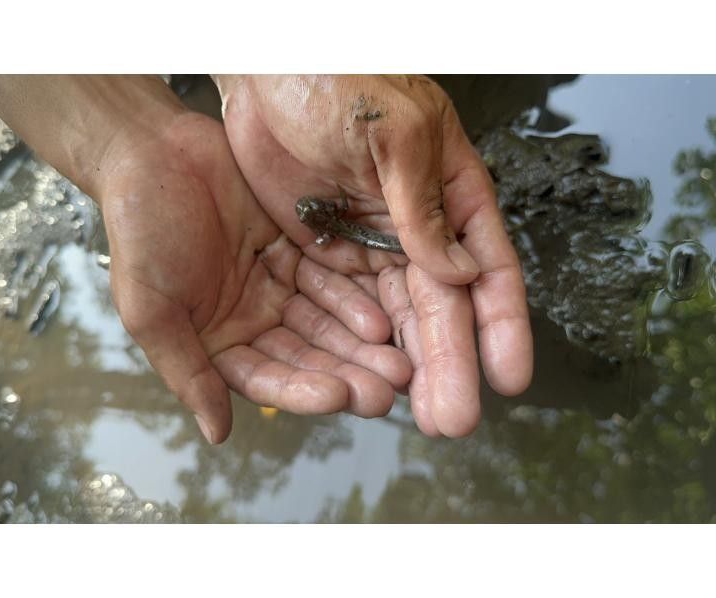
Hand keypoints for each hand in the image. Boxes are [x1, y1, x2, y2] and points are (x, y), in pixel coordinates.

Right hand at [98, 110, 410, 442]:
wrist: (152, 152)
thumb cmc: (138, 231)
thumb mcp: (150, 308)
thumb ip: (186, 371)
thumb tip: (217, 435)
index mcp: (217, 343)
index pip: (266, 378)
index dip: (302, 390)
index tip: (339, 396)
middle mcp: (253, 321)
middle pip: (306, 356)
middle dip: (346, 374)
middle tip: (386, 390)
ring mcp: (277, 286)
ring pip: (325, 322)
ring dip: (360, 344)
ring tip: (398, 361)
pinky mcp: (296, 250)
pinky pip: (331, 278)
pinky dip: (354, 297)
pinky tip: (383, 314)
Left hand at [214, 75, 532, 435]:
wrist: (267, 71)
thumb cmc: (340, 82)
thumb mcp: (393, 137)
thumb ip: (421, 209)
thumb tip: (460, 276)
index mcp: (451, 192)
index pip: (488, 266)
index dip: (502, 323)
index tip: (510, 377)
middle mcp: (418, 226)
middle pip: (443, 305)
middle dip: (452, 362)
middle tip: (455, 419)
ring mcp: (372, 242)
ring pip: (400, 315)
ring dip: (412, 365)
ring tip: (420, 414)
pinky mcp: (328, 250)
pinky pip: (351, 306)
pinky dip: (364, 343)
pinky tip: (374, 378)